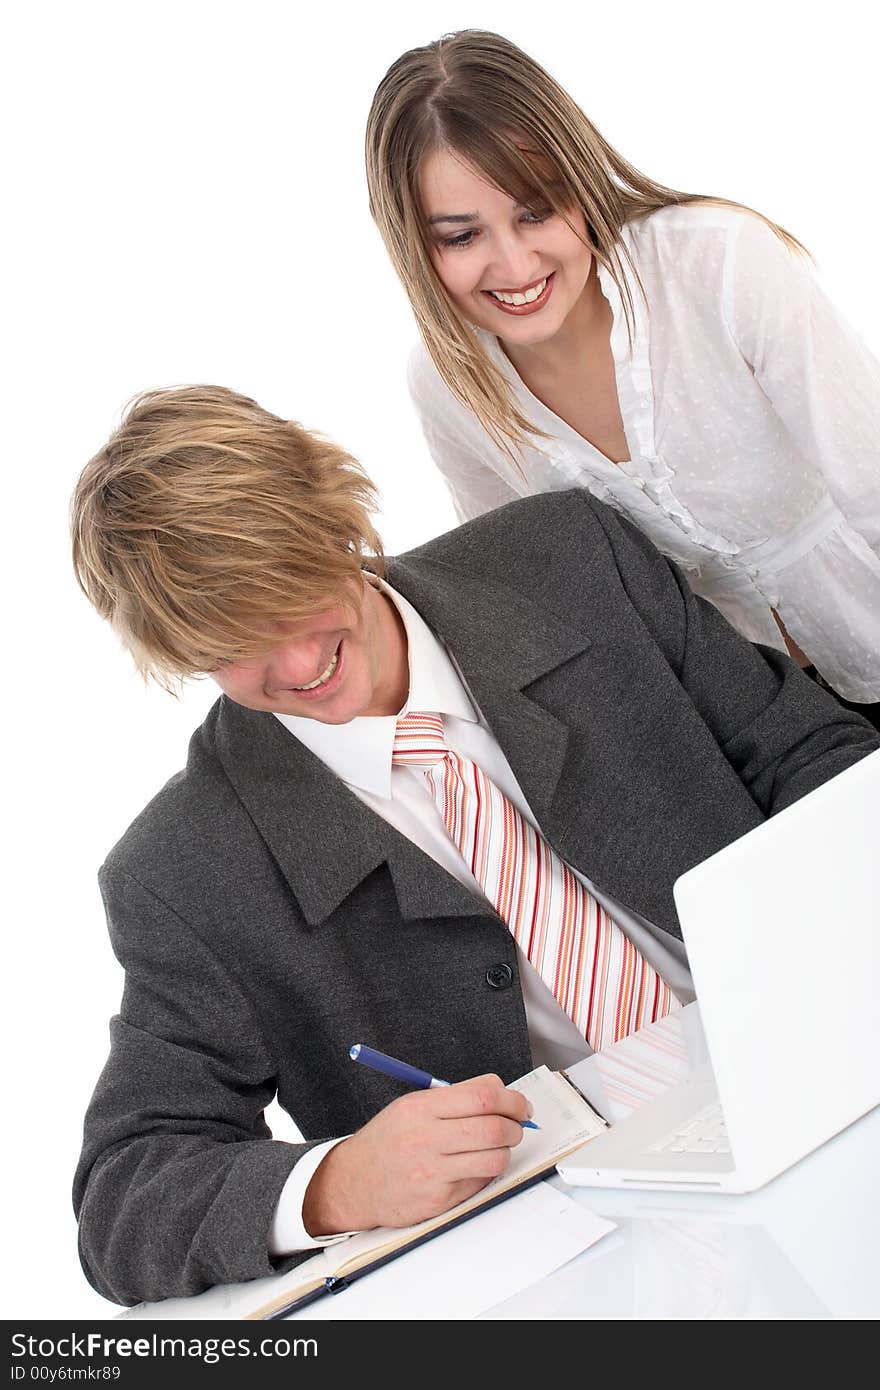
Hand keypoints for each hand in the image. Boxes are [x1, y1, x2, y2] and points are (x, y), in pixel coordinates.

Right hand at [302, 1074, 532, 1235]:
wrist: (354, 1183)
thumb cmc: (388, 1141)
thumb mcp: (412, 1106)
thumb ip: (456, 1095)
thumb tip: (500, 1090)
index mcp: (421, 1109)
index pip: (482, 1097)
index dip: (512, 1100)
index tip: (521, 1105)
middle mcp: (425, 1139)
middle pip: (493, 1128)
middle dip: (516, 1127)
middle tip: (517, 1126)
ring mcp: (432, 1173)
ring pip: (494, 1158)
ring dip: (506, 1151)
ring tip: (498, 1146)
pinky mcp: (438, 1200)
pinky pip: (480, 1183)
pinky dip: (487, 1172)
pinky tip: (476, 1166)